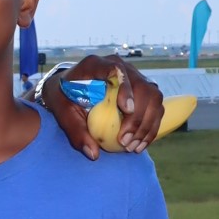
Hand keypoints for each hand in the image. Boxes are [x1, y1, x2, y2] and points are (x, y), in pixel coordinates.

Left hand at [43, 55, 163, 157]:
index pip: (116, 70)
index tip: (126, 109)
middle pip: (141, 87)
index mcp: (96, 64)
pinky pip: (156, 106)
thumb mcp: (62, 112)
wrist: (70, 87)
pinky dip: (151, 127)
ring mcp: (134, 76)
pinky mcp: (142, 89)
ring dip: (147, 124)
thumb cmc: (64, 97)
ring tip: (132, 147)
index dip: (126, 88)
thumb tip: (93, 154)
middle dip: (137, 117)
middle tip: (125, 142)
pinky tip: (140, 144)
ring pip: (153, 96)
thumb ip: (75, 131)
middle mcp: (119, 66)